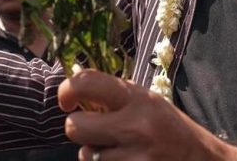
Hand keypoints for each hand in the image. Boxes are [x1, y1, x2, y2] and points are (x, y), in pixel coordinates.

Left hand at [58, 70, 236, 160]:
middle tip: (95, 130)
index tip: (66, 100)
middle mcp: (136, 127)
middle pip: (75, 127)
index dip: (67, 90)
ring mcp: (136, 157)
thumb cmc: (170, 128)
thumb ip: (113, 95)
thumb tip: (73, 91)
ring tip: (120, 150)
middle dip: (80, 129)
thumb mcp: (147, 101)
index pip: (87, 83)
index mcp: (138, 99)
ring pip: (86, 155)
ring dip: (96, 154)